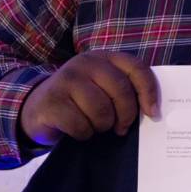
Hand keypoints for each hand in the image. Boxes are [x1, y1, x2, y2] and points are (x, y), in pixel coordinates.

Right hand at [18, 52, 159, 146]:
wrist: (36, 107)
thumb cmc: (80, 101)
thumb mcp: (102, 87)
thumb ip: (124, 90)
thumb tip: (153, 112)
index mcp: (104, 58)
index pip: (137, 68)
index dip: (149, 92)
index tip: (153, 113)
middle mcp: (85, 63)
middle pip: (121, 91)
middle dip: (125, 116)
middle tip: (120, 128)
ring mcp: (66, 80)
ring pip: (101, 111)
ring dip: (101, 126)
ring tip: (94, 125)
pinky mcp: (52, 101)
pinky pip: (80, 125)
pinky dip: (83, 134)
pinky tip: (76, 129)